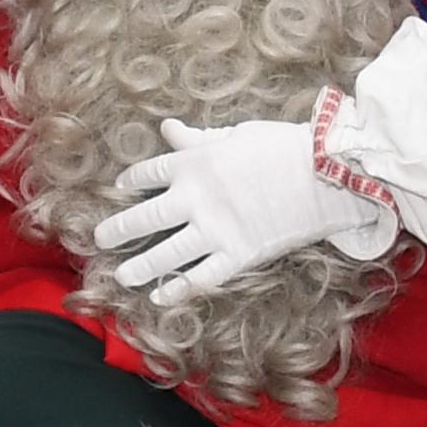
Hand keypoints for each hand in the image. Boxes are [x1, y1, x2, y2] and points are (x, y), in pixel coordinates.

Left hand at [92, 110, 390, 303]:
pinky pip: (200, 278)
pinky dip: (178, 290)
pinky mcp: (237, 256)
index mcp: (194, 164)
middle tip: (100, 240)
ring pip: (166, 254)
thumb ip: (198, 139)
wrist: (326, 175)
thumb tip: (167, 128)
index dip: (132, 181)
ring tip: (121, 276)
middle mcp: (195, 199)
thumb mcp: (237, 134)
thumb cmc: (285, 146)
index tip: (120, 188)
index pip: (150, 173)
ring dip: (140, 267)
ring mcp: (214, 231)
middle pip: (146, 217)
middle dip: (120, 229)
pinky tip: (160, 297)